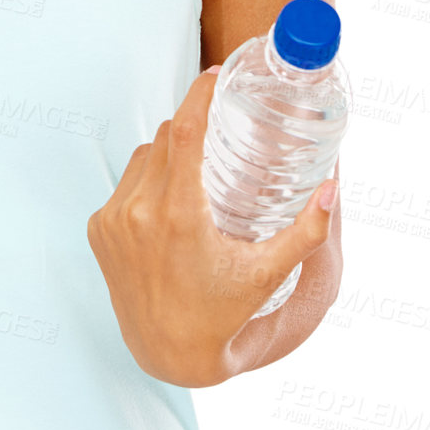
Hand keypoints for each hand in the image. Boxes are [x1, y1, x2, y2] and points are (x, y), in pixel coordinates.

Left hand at [85, 66, 337, 387]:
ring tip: (197, 173)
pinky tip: (168, 201)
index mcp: (179, 217)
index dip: (198, 96)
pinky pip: (124, 185)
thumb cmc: (222, 313)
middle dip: (192, 127)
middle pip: (165, 140)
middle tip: (220, 126)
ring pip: (143, 159)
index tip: (215, 75)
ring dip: (168, 155)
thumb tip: (333, 188)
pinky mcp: (97, 229)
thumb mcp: (266, 272)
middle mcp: (139, 213)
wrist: (168, 353)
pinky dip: (146, 183)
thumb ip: (305, 232)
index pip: (183, 133)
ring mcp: (113, 220)